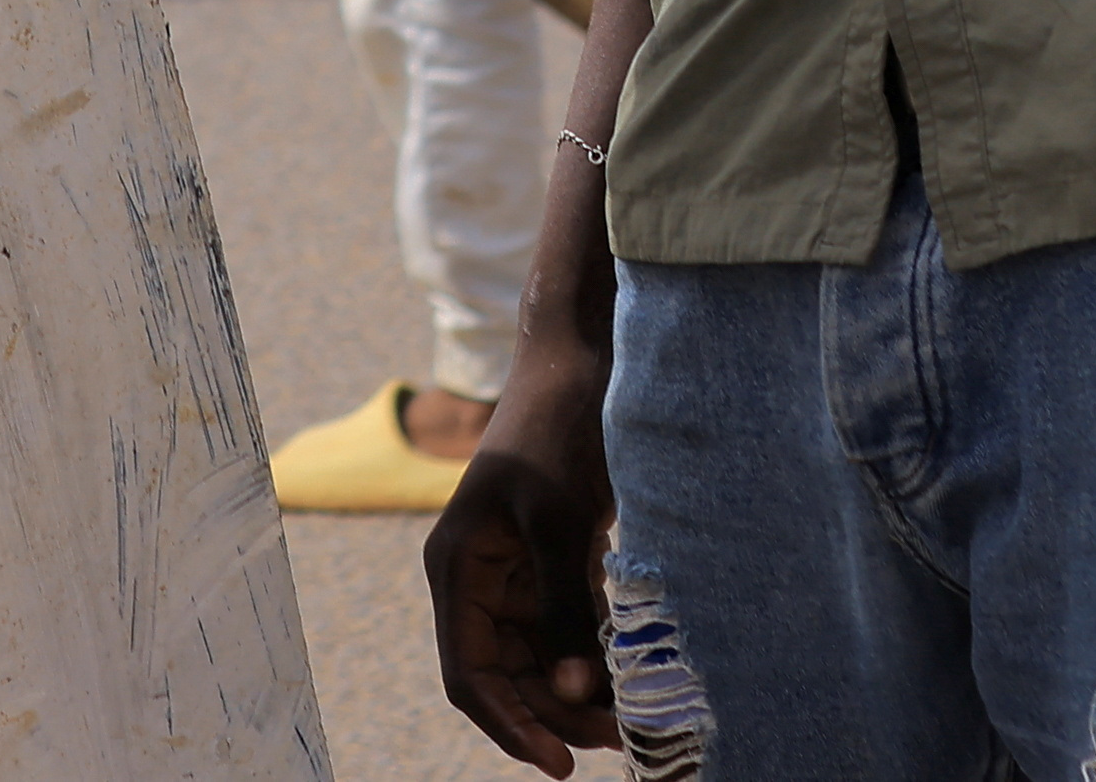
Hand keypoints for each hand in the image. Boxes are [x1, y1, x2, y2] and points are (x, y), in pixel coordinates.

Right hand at [425, 343, 620, 771]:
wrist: (584, 354)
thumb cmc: (560, 427)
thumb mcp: (561, 519)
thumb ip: (563, 607)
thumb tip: (573, 695)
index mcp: (457, 567)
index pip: (469, 674)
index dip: (509, 725)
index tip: (558, 763)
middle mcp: (478, 576)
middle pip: (508, 674)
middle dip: (556, 714)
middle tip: (620, 741)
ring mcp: (516, 570)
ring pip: (542, 656)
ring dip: (581, 691)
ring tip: (637, 717)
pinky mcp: (554, 558)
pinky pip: (568, 625)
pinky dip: (597, 652)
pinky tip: (637, 675)